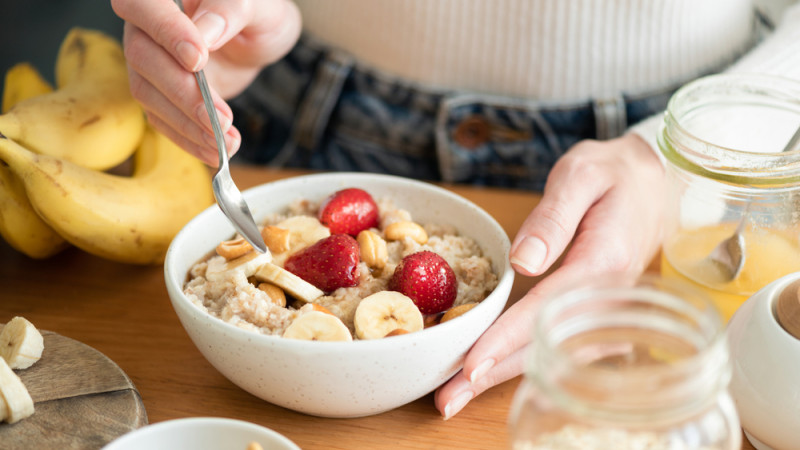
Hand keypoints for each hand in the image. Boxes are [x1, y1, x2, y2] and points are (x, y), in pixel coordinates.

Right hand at [111, 0, 300, 164]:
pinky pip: (163, 120)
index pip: (143, 6)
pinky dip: (189, 140)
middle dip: (183, 94)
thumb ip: (230, 11)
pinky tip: (216, 152)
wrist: (258, 37)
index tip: (198, 60)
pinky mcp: (162, 95)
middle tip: (221, 118)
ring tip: (225, 142)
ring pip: (149, 95)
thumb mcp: (256, 5)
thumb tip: (205, 34)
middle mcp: (146, 27)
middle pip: (143, 58)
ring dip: (188, 125)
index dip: (165, 33)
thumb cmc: (257, 13)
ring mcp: (150, 63)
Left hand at [434, 133, 665, 418]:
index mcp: (602, 263)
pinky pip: (561, 346)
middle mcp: (607, 298)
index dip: (505, 340)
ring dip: (505, 376)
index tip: (470, 365)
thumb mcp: (582, 175)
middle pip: (546, 346)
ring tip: (459, 395)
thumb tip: (523, 261)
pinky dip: (525, 362)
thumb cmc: (615, 174)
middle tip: (449, 398)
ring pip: (553, 354)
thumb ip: (553, 216)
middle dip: (494, 374)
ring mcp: (606, 311)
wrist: (658, 182)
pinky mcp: (599, 314)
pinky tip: (492, 374)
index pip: (545, 310)